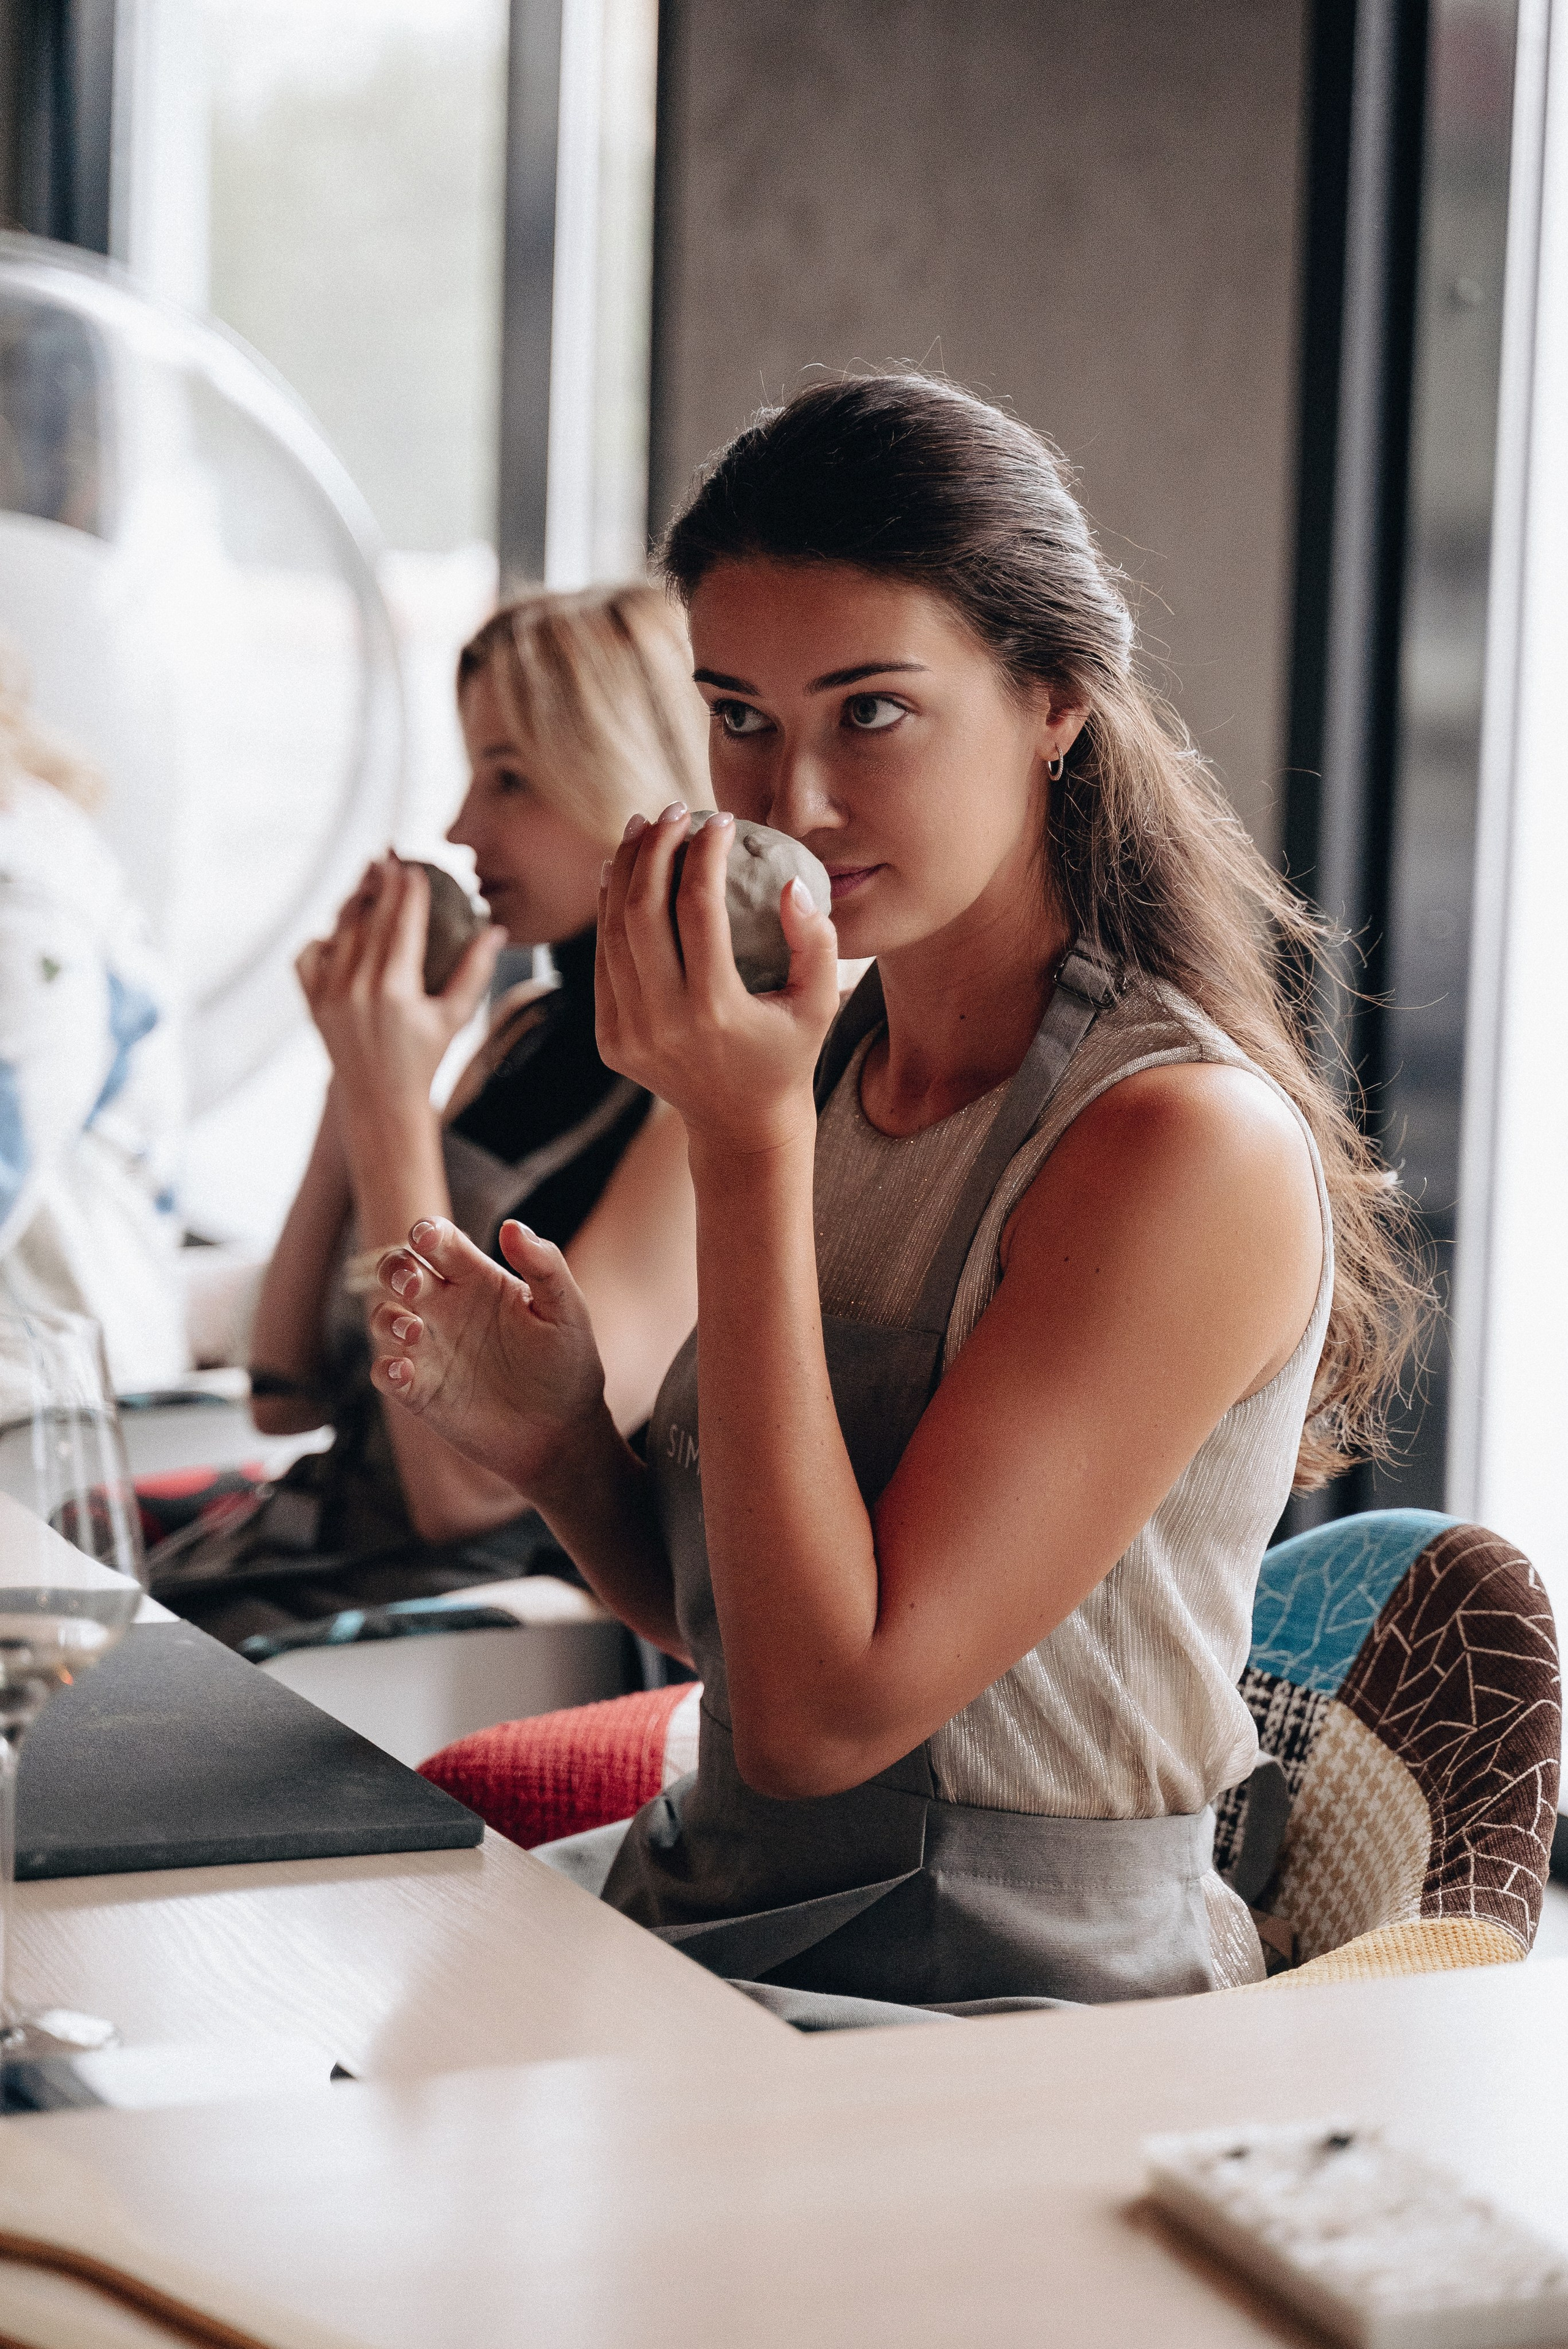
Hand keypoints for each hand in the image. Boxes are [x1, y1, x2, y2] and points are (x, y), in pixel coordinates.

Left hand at [296, 858, 503, 1114]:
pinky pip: (309, 957)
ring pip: (339, 931)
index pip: (403, 924)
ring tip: (367, 878)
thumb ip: (475, 972)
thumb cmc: (425, 1061)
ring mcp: (331, 995)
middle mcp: (358, 988)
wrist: (381, 1102)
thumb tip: (496, 931)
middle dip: (380, 884)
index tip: (414, 867)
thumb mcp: (455, 1018)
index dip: (409, 891)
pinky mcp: (313, 1004)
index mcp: (396, 990)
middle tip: (389, 857)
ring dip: (354, 901)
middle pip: (370, 919)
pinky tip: (338, 929)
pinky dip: (322, 938)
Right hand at [369, 1215, 608, 1497]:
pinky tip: (405, 1372)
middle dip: (393, 1268)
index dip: (427, 1233)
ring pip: (383, 1317)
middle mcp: (446, 1308)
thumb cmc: (568, 1366)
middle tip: (412, 1283)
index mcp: (478, 1279)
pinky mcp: (420, 1390)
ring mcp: (430, 1348)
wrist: (562, 1433)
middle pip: (398, 1270)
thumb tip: (511, 1227)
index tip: (428, 1239)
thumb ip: (545, 1266)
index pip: (440, 1242)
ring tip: (415, 1333)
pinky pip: (385, 1372)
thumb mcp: (566, 1311)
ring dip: (387, 1318)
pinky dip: (386, 1369)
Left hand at [596, 805, 840, 1155]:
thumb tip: (792, 884)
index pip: (699, 908)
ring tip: (644, 828)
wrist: (740, 1124)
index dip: (705, 853)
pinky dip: (607, 910)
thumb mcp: (820, 1003)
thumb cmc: (787, 1054)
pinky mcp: (609, 1038)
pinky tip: (621, 874)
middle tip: (673, 810)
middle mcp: (663, 1021)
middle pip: (642, 910)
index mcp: (715, 1010)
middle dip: (656, 849)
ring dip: (625, 870)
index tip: (719, 819)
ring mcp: (629, 1032)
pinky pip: (603, 960)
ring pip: (612, 931)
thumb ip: (817, 942)